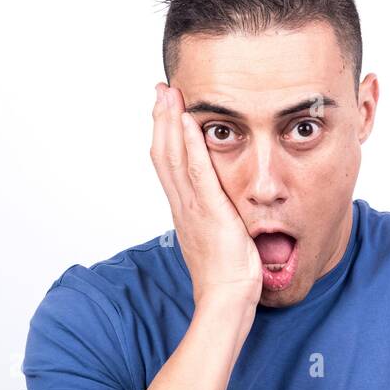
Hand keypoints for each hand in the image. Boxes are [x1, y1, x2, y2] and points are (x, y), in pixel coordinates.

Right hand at [150, 82, 261, 316]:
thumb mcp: (221, 241)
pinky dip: (189, 144)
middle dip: (161, 119)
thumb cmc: (229, 277)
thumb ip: (218, 223)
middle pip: (163, 154)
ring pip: (172, 156)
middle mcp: (182, 206)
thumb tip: (225, 215)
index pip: (169, 166)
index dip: (165, 136)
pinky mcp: (209, 210)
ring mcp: (192, 207)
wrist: (227, 299)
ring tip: (168, 93)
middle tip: (161, 90)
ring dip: (170, 122)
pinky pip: (196, 171)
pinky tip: (189, 121)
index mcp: (185, 212)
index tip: (165, 111)